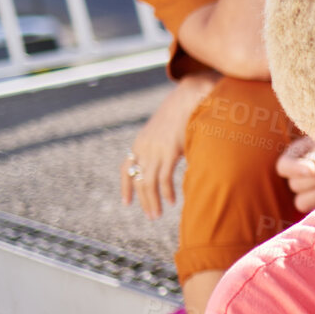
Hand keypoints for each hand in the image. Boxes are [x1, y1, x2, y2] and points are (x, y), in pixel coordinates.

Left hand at [121, 72, 219, 218]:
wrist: (188, 98)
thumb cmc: (182, 113)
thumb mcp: (166, 130)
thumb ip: (164, 144)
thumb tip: (169, 158)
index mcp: (140, 143)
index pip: (125, 169)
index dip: (125, 186)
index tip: (126, 202)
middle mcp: (144, 149)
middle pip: (137, 181)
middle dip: (143, 200)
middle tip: (151, 215)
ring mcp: (155, 151)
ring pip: (148, 184)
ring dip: (152, 202)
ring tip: (157, 214)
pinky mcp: (168, 152)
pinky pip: (163, 179)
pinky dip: (166, 193)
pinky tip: (171, 202)